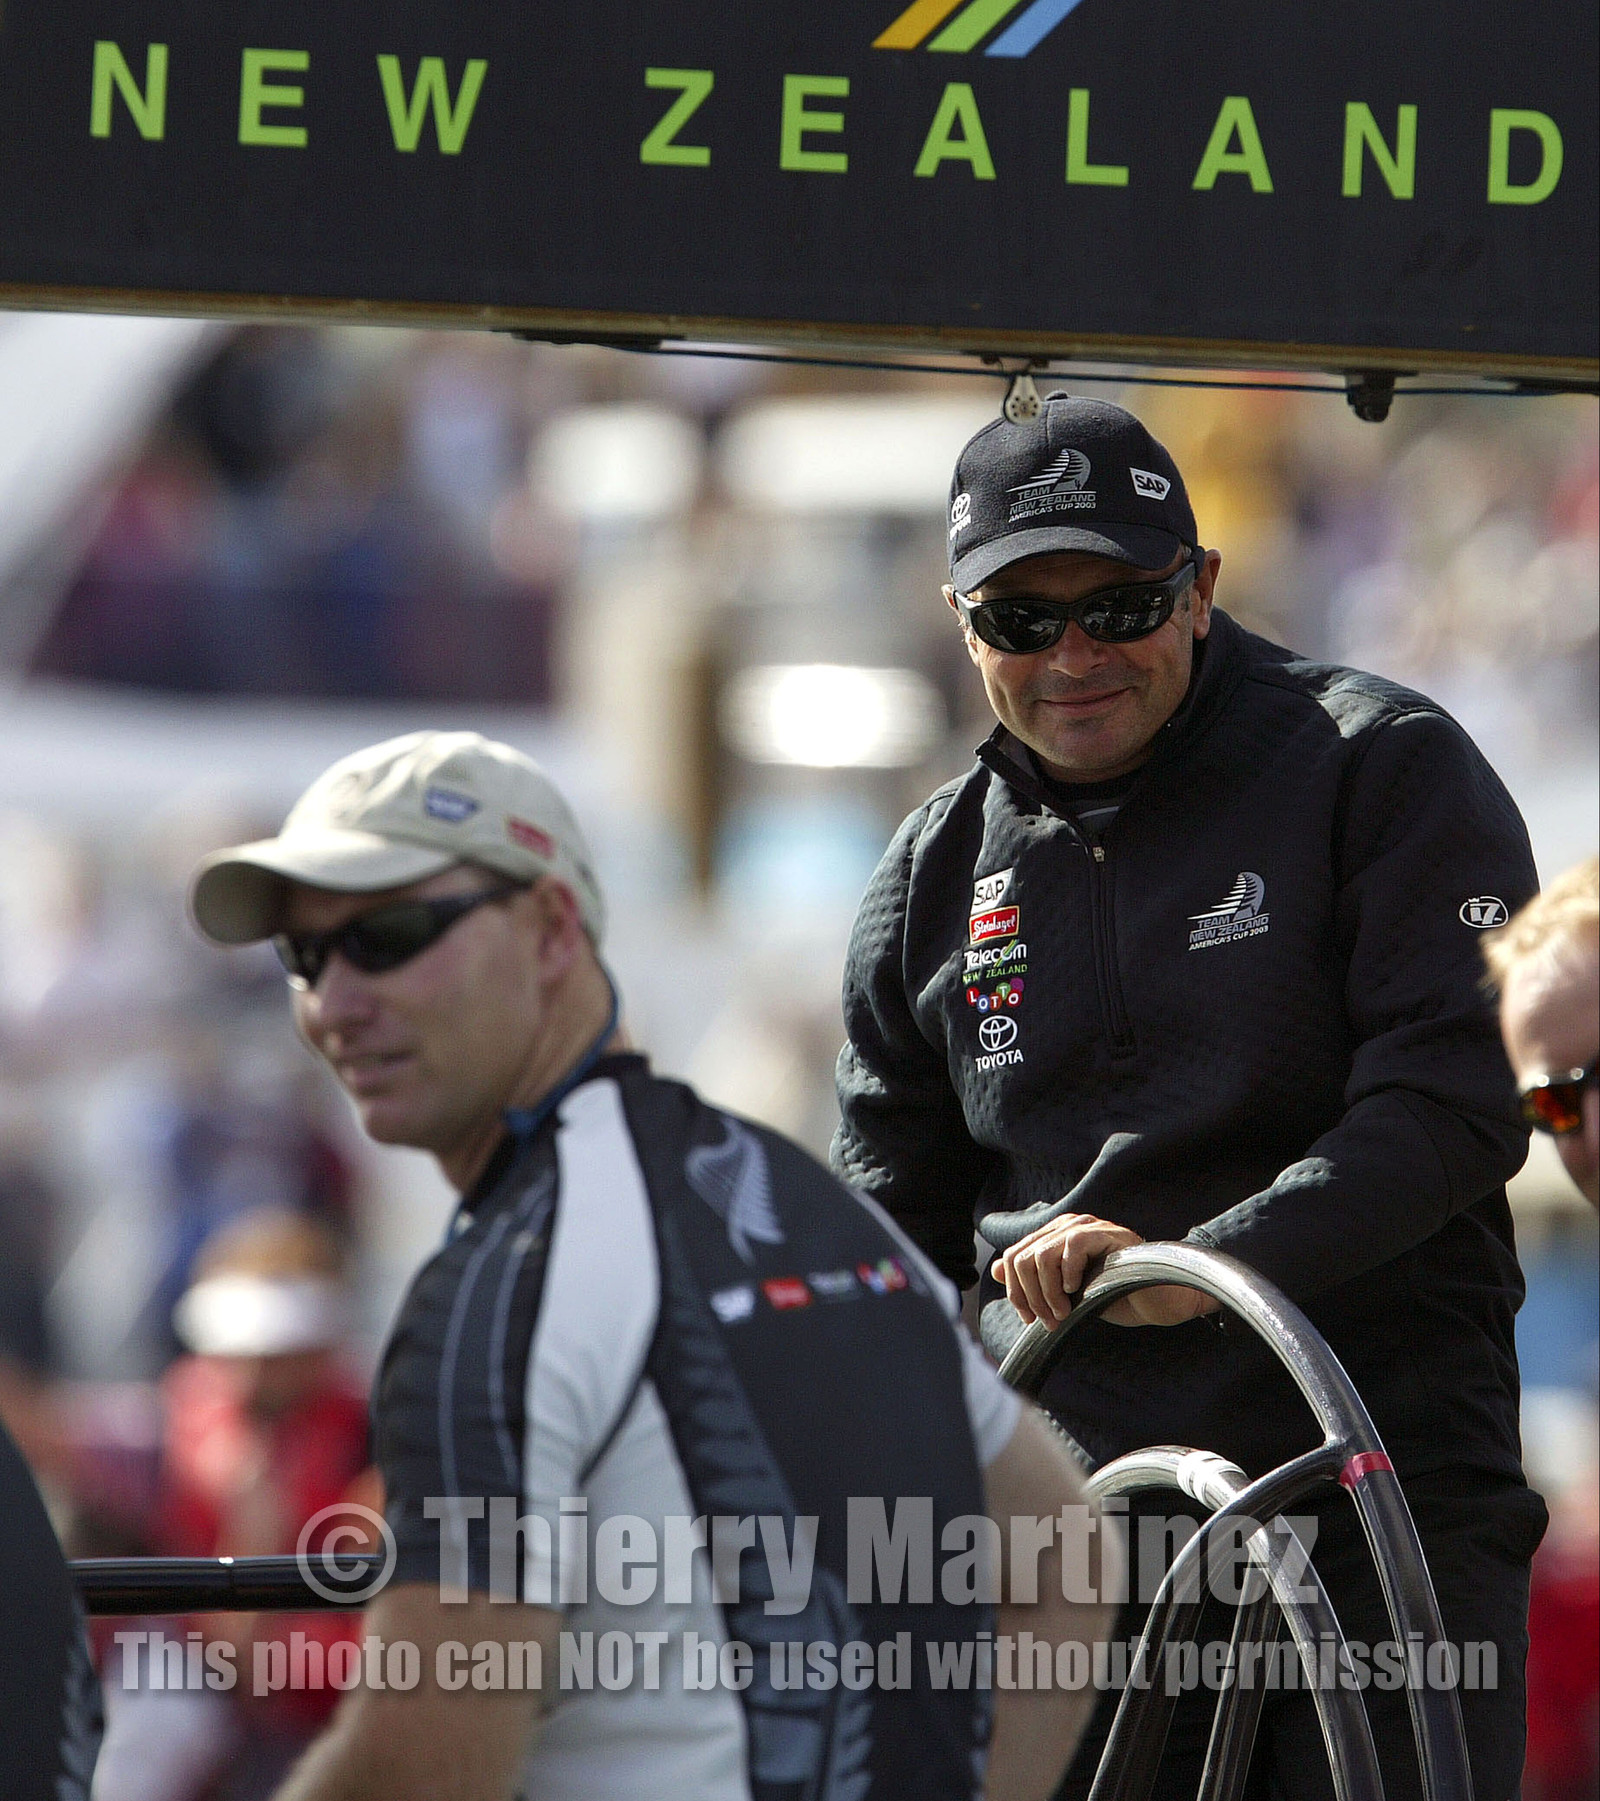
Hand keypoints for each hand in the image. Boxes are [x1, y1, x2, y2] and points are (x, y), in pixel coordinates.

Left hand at [990, 1213, 1218, 1327]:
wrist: (1153, 1299)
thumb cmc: (1111, 1294)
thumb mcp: (1064, 1293)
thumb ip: (1033, 1279)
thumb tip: (994, 1269)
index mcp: (1052, 1238)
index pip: (1013, 1258)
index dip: (1015, 1291)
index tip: (1029, 1318)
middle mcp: (1065, 1226)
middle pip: (1022, 1258)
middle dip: (1030, 1297)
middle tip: (1049, 1321)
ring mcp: (1086, 1226)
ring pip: (1042, 1255)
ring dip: (1047, 1293)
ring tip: (1062, 1313)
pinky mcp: (1105, 1233)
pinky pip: (1072, 1246)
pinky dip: (1067, 1274)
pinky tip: (1076, 1292)